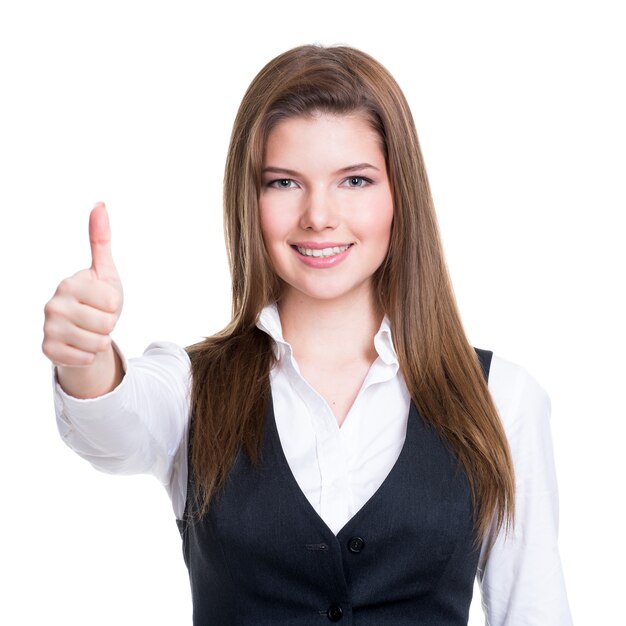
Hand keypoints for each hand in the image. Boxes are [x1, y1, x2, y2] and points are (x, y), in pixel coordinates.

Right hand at [42, 202, 123, 367]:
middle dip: (110, 325)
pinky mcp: (48, 350)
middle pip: (106, 324)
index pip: (113, 303)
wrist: (83, 329)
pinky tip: (81, 345)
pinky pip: (86, 358)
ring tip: (91, 331)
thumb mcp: (105, 271)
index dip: (115, 305)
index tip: (103, 302)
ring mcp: (48, 328)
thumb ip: (101, 240)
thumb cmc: (98, 299)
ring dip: (101, 341)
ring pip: (98, 344)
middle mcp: (53, 304)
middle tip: (97, 319)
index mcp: (70, 283)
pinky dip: (90, 355)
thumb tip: (100, 204)